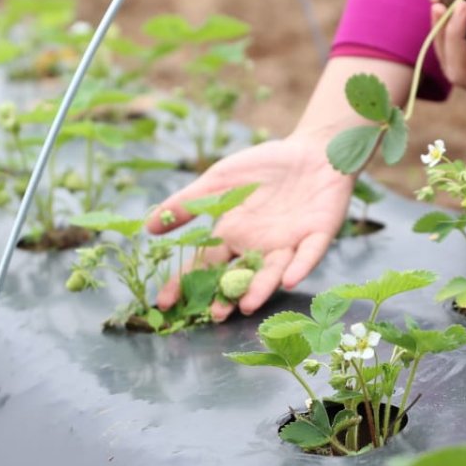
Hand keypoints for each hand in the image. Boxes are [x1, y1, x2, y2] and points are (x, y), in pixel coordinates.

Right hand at [146, 135, 354, 321]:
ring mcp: (289, 244)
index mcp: (232, 236)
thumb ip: (187, 203)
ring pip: (273, 271)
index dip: (185, 284)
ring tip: (246, 305)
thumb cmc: (263, 167)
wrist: (311, 151)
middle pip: (239, 277)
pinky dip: (299, 266)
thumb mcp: (218, 180)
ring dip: (260, 289)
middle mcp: (258, 247)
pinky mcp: (317, 235)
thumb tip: (147, 226)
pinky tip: (288, 280)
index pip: (204, 266)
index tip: (165, 303)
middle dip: (227, 295)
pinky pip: (308, 254)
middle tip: (215, 314)